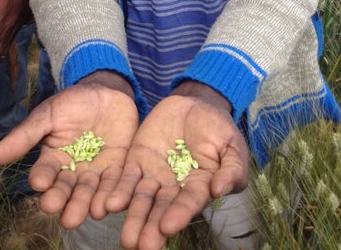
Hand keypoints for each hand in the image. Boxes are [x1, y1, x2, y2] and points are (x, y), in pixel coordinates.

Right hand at [0, 74, 138, 228]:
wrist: (107, 92)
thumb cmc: (73, 103)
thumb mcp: (49, 114)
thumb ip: (27, 135)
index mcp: (53, 159)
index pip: (44, 173)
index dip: (42, 178)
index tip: (40, 182)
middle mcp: (73, 171)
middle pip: (67, 190)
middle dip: (64, 200)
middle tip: (60, 211)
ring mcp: (95, 172)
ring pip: (90, 193)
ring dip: (88, 204)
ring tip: (89, 212)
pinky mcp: (118, 169)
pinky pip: (116, 184)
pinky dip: (114, 195)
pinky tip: (111, 204)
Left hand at [106, 88, 248, 249]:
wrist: (195, 104)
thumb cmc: (219, 128)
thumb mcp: (232, 145)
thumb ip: (231, 169)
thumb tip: (220, 190)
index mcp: (200, 187)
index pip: (189, 203)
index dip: (179, 215)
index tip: (168, 227)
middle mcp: (175, 187)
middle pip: (161, 209)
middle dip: (150, 227)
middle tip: (137, 245)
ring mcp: (154, 174)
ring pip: (141, 199)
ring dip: (133, 217)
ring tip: (125, 236)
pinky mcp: (137, 160)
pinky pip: (126, 177)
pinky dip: (118, 191)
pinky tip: (108, 203)